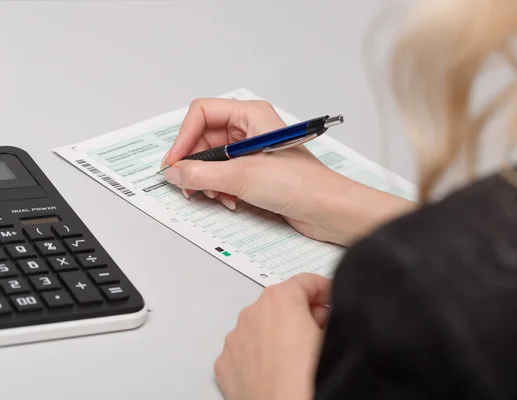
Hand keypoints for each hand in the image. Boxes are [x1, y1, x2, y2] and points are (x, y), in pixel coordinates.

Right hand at [163, 98, 413, 245]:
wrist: (329, 210)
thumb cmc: (302, 184)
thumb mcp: (243, 176)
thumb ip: (202, 174)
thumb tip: (174, 172)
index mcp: (251, 116)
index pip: (202, 114)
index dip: (184, 138)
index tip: (174, 163)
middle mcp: (251, 130)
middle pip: (204, 139)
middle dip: (196, 164)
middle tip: (190, 185)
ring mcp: (253, 152)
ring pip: (213, 160)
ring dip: (209, 180)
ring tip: (218, 195)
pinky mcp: (256, 172)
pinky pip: (225, 175)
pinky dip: (221, 189)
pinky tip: (231, 201)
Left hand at [214, 273, 330, 399]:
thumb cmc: (306, 381)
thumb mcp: (333, 336)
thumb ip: (328, 313)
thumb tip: (323, 314)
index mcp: (281, 299)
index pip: (307, 281)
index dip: (326, 292)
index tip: (331, 303)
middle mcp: (253, 312)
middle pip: (282, 302)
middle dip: (300, 314)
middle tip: (317, 334)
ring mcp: (235, 337)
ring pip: (261, 325)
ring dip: (277, 334)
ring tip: (295, 360)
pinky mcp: (225, 361)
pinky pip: (245, 348)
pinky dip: (259, 354)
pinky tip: (275, 371)